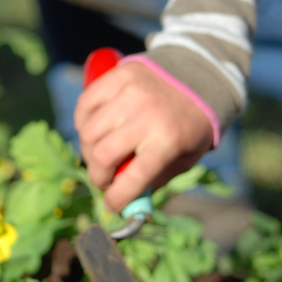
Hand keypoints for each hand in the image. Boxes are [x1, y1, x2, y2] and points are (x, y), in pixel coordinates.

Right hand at [76, 60, 212, 211]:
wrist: (199, 76)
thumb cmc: (190, 125)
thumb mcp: (185, 157)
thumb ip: (156, 178)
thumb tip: (126, 202)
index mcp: (168, 140)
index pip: (132, 178)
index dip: (116, 199)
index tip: (111, 206)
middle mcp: (147, 115)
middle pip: (101, 155)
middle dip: (97, 177)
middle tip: (104, 179)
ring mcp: (130, 93)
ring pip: (87, 132)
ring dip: (88, 151)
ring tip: (100, 153)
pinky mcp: (117, 75)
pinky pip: (84, 104)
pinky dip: (82, 122)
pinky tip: (94, 130)